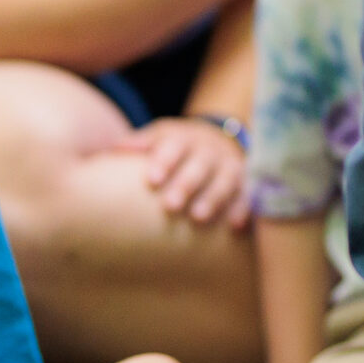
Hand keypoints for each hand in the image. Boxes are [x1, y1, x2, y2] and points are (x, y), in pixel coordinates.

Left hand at [120, 118, 251, 227]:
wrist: (219, 140)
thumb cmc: (178, 145)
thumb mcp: (161, 136)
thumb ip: (141, 142)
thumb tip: (115, 149)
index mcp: (184, 139)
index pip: (173, 147)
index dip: (164, 162)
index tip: (151, 179)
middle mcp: (209, 152)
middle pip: (198, 167)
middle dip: (185, 185)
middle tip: (169, 205)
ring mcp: (230, 166)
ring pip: (224, 182)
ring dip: (213, 199)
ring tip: (198, 218)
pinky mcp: (247, 183)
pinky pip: (249, 195)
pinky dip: (244, 209)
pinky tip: (235, 226)